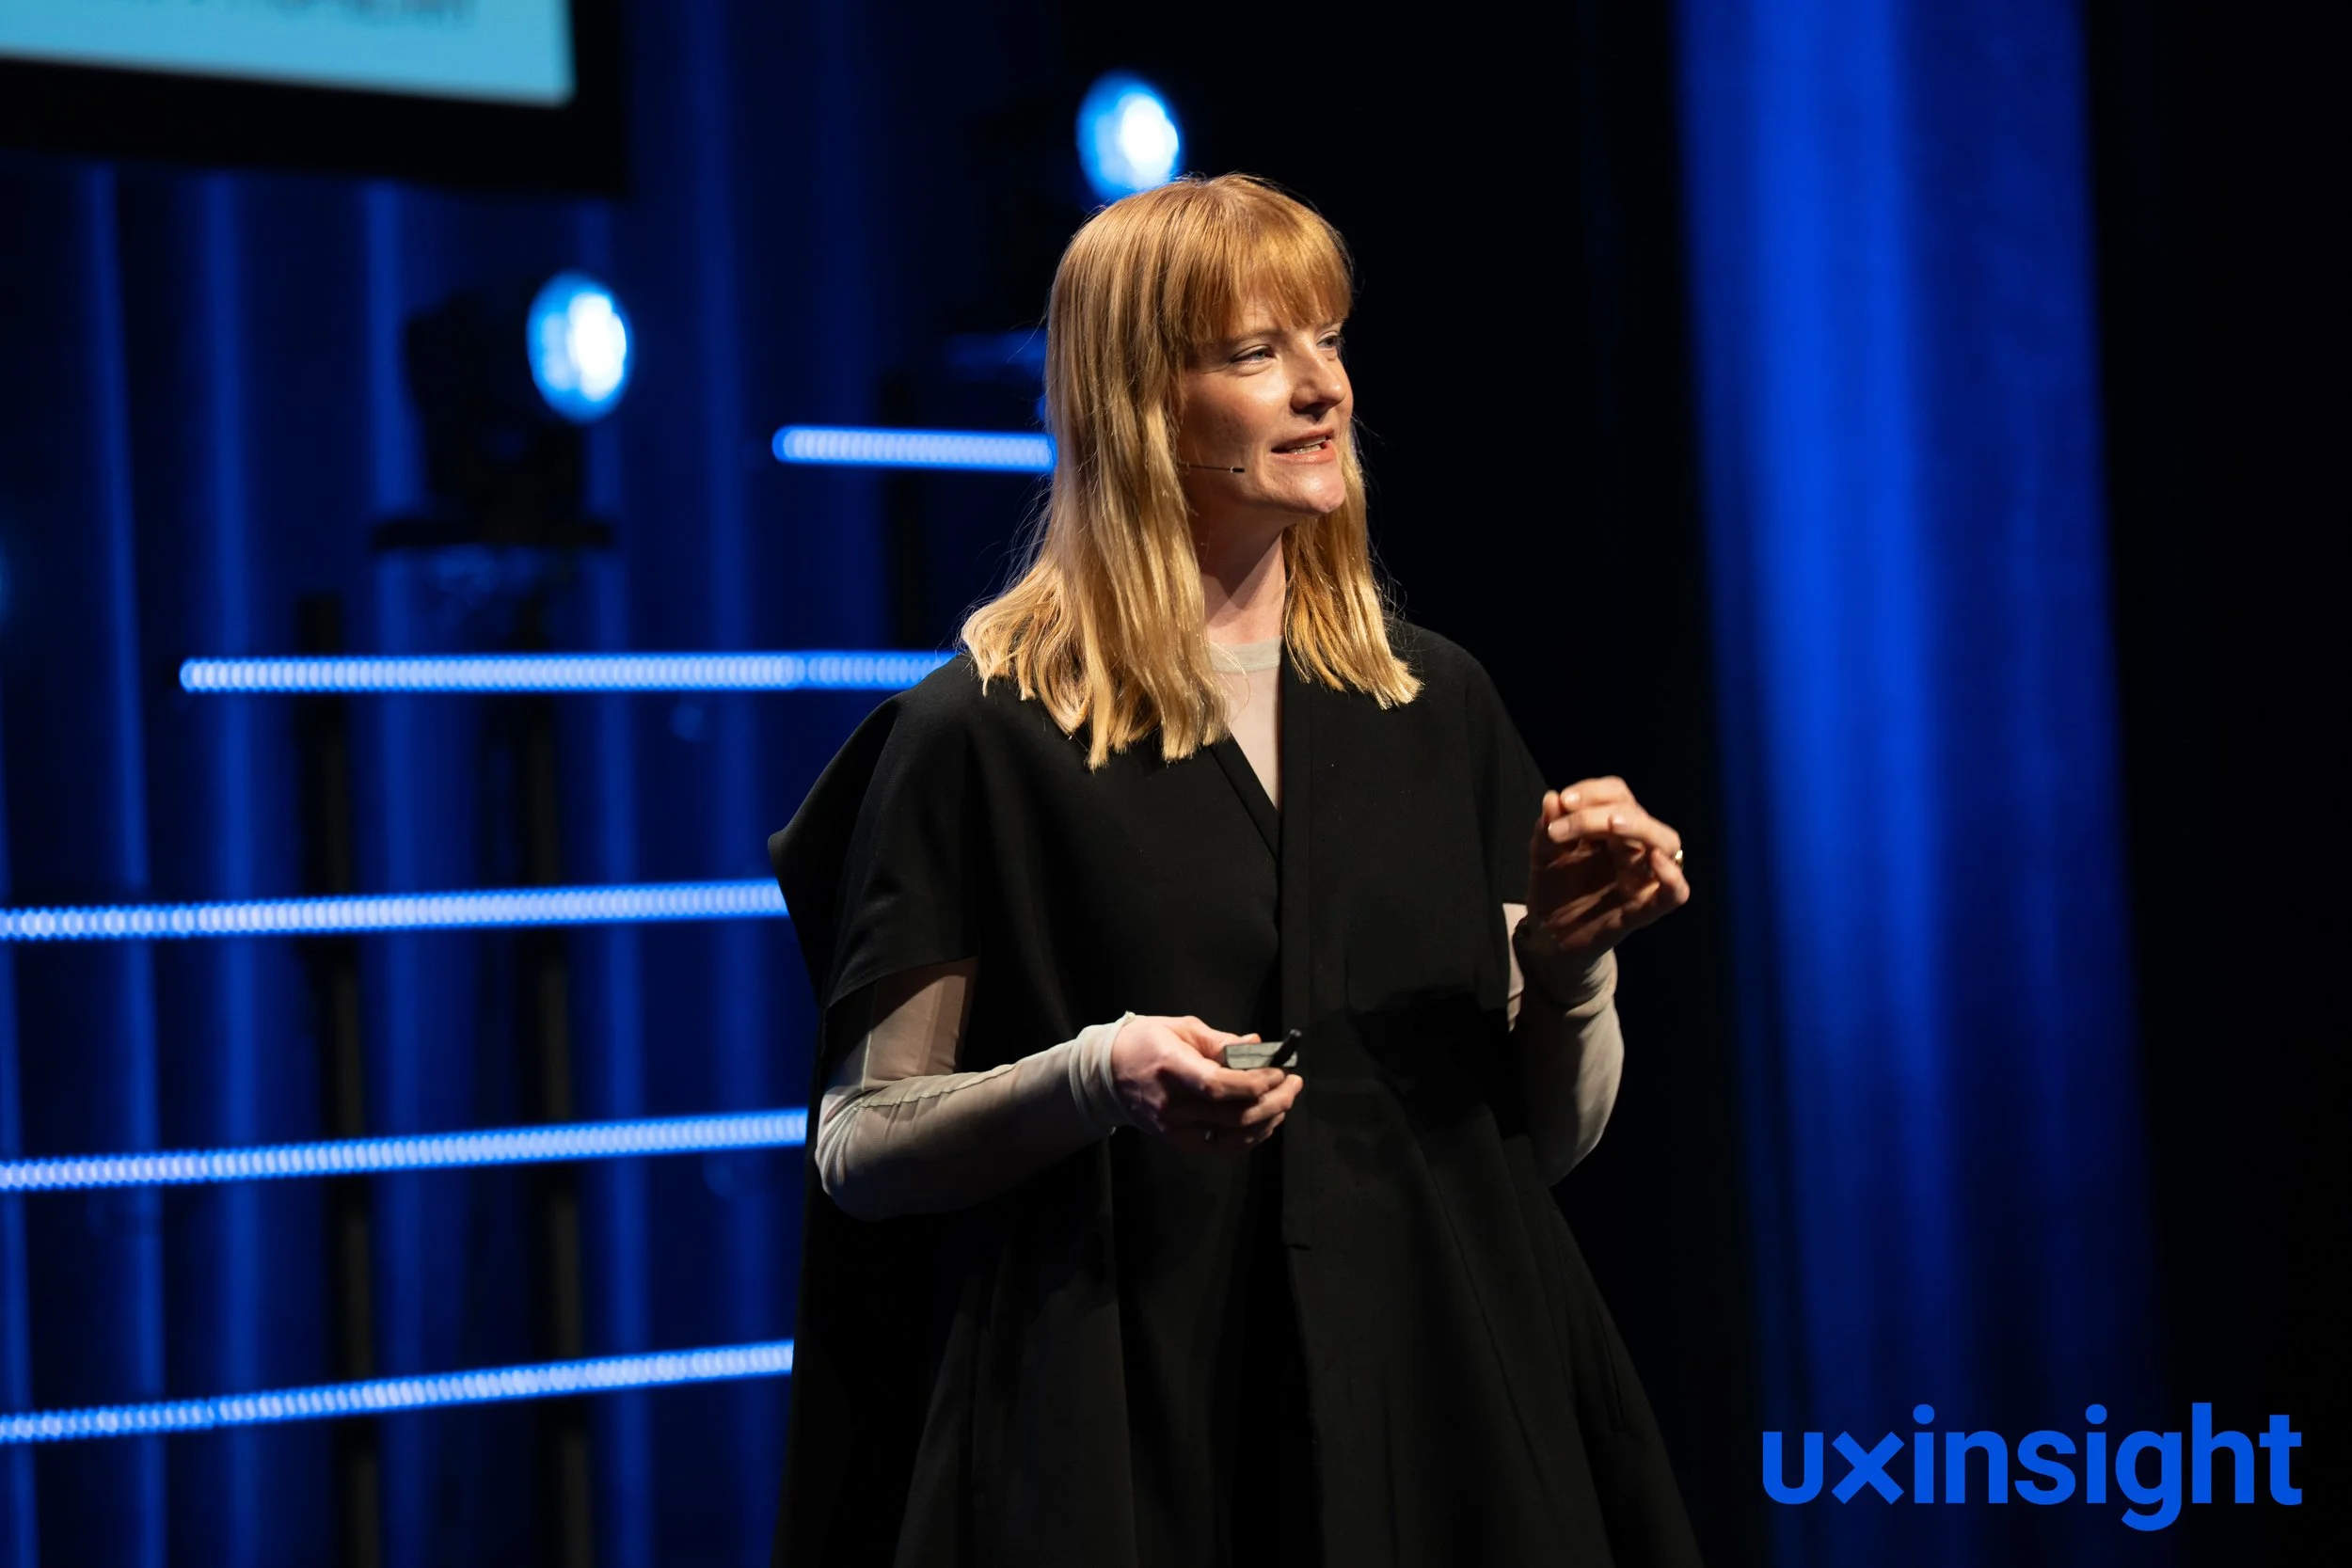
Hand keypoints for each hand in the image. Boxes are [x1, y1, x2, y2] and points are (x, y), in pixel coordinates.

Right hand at [1110, 1015, 1302, 1153]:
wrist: (1108, 1075)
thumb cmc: (1146, 1043)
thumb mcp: (1181, 1028)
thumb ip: (1220, 1041)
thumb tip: (1257, 1046)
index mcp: (1172, 1069)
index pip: (1217, 1086)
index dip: (1254, 1083)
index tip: (1279, 1072)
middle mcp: (1173, 1105)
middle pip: (1234, 1115)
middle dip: (1275, 1100)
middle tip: (1294, 1082)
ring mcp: (1175, 1129)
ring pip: (1234, 1135)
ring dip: (1269, 1119)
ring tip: (1285, 1100)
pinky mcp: (1178, 1143)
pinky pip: (1224, 1147)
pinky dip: (1251, 1137)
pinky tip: (1266, 1121)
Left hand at [1525, 776, 1690, 962]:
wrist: (1548, 935)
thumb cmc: (1554, 889)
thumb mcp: (1544, 855)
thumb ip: (1547, 829)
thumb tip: (1552, 798)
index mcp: (1611, 829)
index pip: (1617, 795)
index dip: (1593, 791)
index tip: (1564, 801)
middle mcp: (1633, 848)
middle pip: (1638, 814)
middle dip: (1604, 809)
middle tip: (1571, 814)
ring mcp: (1643, 877)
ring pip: (1666, 843)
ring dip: (1640, 828)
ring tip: (1611, 824)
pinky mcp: (1645, 909)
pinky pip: (1675, 894)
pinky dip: (1672, 878)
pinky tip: (1656, 862)